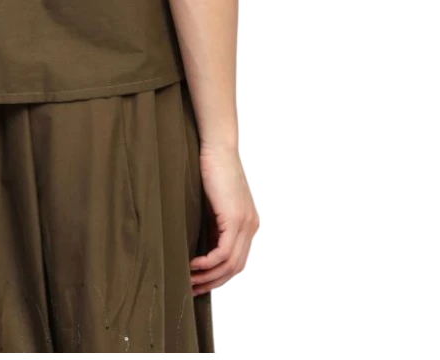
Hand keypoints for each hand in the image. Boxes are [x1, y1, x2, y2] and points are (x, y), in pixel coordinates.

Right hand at [190, 145, 259, 294]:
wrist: (218, 149)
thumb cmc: (213, 171)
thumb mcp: (216, 204)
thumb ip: (216, 225)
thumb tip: (206, 248)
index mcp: (250, 224)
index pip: (238, 262)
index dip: (220, 277)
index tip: (201, 284)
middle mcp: (252, 227)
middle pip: (235, 268)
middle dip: (212, 283)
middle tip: (191, 289)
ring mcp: (245, 224)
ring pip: (229, 264)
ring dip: (207, 277)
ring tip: (188, 280)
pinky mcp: (233, 219)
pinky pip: (222, 252)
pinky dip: (207, 263)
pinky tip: (192, 265)